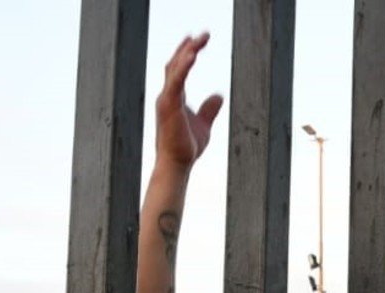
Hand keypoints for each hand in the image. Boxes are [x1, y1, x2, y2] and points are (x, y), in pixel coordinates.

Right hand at [156, 33, 223, 170]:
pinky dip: (183, 66)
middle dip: (189, 47)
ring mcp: (166, 99)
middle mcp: (167, 95)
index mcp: (173, 97)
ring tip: (200, 39)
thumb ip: (209, 109)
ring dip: (187, 52)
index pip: (178, 69)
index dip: (186, 53)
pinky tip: (193, 54)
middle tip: (204, 34)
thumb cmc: (186, 147)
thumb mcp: (204, 124)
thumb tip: (218, 95)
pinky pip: (176, 81)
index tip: (198, 41)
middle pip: (176, 63)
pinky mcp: (169, 105)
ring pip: (175, 68)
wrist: (177, 164)